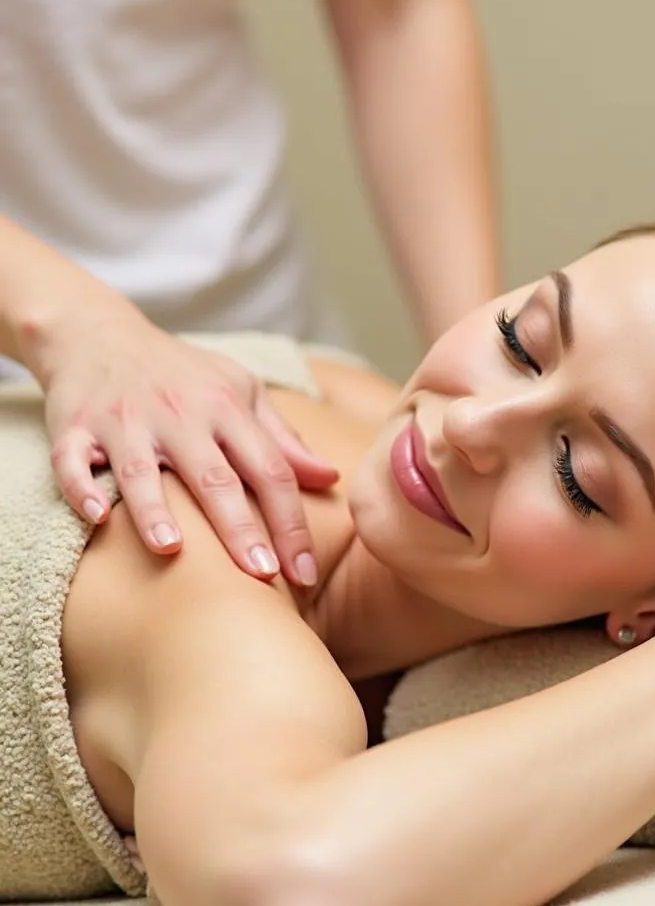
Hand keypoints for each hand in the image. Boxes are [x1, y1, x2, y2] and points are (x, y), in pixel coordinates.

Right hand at [42, 318, 338, 585]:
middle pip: (214, 477)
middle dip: (240, 527)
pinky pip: (72, 459)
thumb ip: (283, 440)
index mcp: (227, 408)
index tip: (306, 573)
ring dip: (155, 510)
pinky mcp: (75, 425)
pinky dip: (81, 486)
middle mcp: (180, 414)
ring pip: (141, 470)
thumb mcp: (241, 391)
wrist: (98, 332)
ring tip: (172, 551)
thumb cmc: (184, 374)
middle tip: (262, 574)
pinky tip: (98, 516)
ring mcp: (125, 420)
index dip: (292, 523)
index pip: (271, 470)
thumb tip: (330, 478)